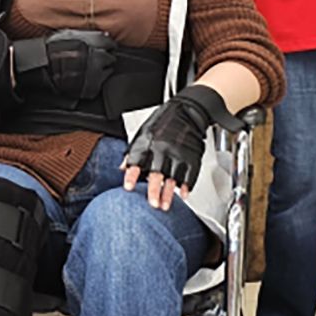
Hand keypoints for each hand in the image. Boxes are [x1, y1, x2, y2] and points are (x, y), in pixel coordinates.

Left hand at [121, 84, 232, 211]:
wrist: (187, 110)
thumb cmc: (163, 122)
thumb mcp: (143, 133)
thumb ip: (133, 152)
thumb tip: (122, 168)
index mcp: (148, 143)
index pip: (137, 160)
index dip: (132, 175)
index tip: (128, 187)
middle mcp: (162, 149)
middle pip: (157, 173)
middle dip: (154, 190)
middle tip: (152, 204)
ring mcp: (179, 154)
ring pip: (174, 178)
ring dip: (169, 193)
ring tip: (165, 205)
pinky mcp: (192, 157)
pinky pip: (190, 174)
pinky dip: (187, 186)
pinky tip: (183, 194)